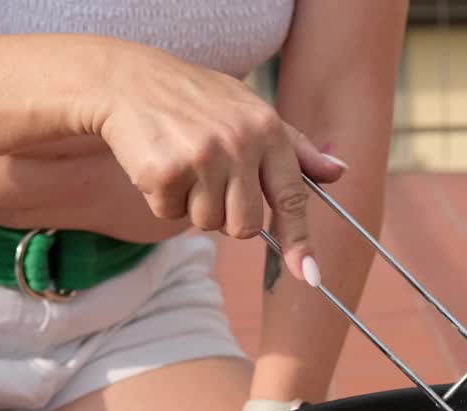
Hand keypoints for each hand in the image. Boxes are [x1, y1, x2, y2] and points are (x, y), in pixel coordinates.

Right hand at [90, 42, 346, 281]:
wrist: (128, 78)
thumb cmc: (198, 99)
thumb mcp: (253, 111)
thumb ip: (296, 148)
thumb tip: (339, 172)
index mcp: (269, 130)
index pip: (292, 196)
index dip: (299, 241)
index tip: (310, 275)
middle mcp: (240, 143)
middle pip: (244, 226)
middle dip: (226, 216)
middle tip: (210, 180)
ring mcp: (203, 157)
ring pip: (207, 224)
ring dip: (192, 206)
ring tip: (183, 164)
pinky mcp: (166, 169)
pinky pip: (170, 215)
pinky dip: (161, 199)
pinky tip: (158, 163)